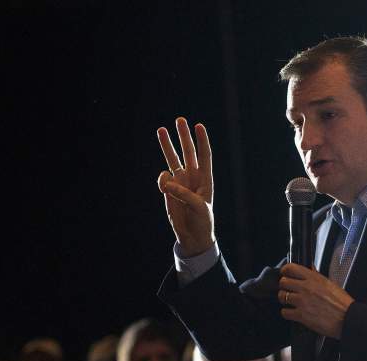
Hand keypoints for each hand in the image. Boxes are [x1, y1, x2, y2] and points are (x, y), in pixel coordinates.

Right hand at [156, 117, 214, 256]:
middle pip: (188, 151)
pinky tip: (165, 188)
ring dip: (167, 145)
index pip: (204, 155)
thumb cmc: (202, 221)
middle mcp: (192, 177)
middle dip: (183, 136)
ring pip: (172, 159)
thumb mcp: (199, 208)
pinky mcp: (168, 190)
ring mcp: (180, 182)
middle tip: (179, 120)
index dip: (202, 141)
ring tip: (161, 129)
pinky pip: (163, 179)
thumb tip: (167, 183)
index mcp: (205, 178)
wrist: (193, 235)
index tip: (198, 126)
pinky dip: (162, 180)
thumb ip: (184, 194)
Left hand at [278, 263, 354, 338]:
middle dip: (284, 286)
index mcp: (314, 278)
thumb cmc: (342, 303)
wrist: (347, 319)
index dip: (285, 271)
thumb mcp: (330, 284)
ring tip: (290, 302)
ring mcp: (302, 301)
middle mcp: (306, 288)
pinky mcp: (301, 315)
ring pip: (282, 296)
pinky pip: (285, 312)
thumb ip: (316, 276)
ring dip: (284, 299)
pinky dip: (287, 313)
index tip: (285, 274)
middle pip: (283, 282)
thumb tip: (309, 269)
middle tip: (288, 290)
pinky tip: (293, 313)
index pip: (291, 268)